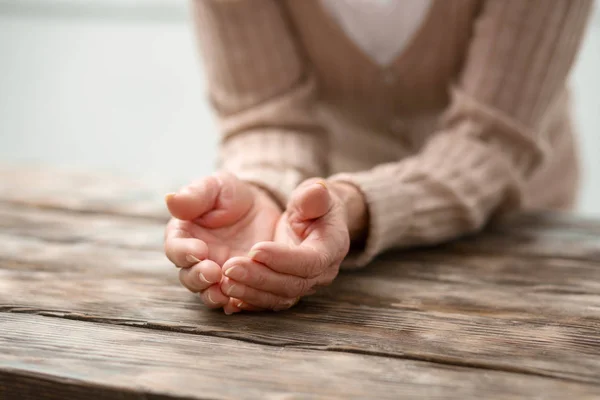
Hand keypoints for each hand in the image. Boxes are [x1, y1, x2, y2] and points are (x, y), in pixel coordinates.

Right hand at [164, 172, 280, 313]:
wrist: (262, 208)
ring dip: (214, 295)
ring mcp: (216, 276)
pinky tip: (240, 302)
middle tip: (213, 272)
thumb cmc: (232, 195)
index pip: (175, 248)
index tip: (199, 250)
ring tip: (224, 292)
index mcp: (183, 236)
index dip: (184, 252)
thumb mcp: (216, 188)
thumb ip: (195, 195)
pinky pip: (232, 299)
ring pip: (207, 293)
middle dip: (199, 277)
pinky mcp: (237, 285)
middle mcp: (195, 261)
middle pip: (189, 277)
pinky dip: (235, 303)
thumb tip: (170, 198)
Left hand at [219, 179, 367, 310]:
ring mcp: (304, 285)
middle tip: (230, 268)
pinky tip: (226, 296)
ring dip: (250, 292)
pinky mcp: (286, 290)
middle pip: (291, 285)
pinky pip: (268, 302)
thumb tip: (317, 190)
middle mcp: (321, 273)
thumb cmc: (314, 204)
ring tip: (224, 282)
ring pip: (278, 298)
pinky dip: (248, 301)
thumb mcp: (314, 193)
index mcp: (331, 248)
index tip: (254, 249)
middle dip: (259, 278)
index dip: (282, 259)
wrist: (317, 220)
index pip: (309, 261)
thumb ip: (312, 195)